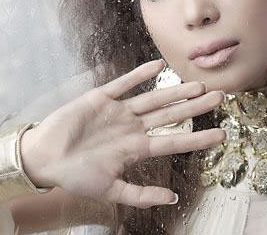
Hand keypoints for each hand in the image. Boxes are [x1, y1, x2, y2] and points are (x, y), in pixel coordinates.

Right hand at [20, 59, 225, 208]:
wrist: (44, 159)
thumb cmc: (75, 176)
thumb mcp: (110, 191)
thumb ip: (141, 196)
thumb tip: (174, 199)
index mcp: (136, 148)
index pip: (174, 141)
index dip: (198, 138)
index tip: (222, 135)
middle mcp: (132, 127)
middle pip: (170, 114)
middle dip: (195, 106)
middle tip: (221, 97)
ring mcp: (118, 111)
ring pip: (153, 98)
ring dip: (175, 90)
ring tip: (198, 84)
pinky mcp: (100, 98)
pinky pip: (124, 83)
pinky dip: (140, 74)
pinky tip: (158, 66)